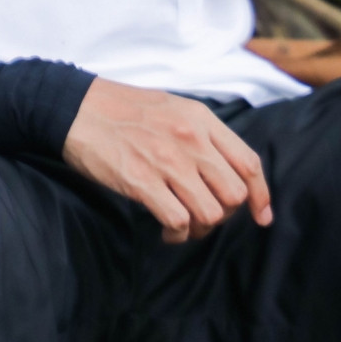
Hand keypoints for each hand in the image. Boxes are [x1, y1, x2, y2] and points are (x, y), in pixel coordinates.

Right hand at [62, 76, 272, 242]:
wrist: (78, 109)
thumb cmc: (124, 110)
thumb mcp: (174, 108)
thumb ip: (202, 134)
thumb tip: (225, 168)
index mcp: (201, 119)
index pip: (248, 163)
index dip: (261, 195)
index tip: (261, 216)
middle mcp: (191, 140)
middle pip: (234, 194)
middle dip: (224, 214)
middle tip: (204, 215)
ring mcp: (168, 161)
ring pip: (210, 213)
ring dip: (200, 228)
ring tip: (184, 224)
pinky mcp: (142, 182)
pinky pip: (179, 221)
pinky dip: (177, 233)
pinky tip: (166, 228)